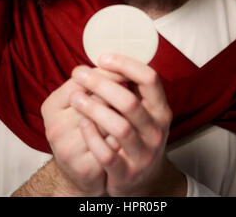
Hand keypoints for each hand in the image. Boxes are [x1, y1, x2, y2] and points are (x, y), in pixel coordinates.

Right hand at [41, 69, 122, 196]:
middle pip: (98, 100)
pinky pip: (114, 146)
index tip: (124, 70)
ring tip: (132, 113)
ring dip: (124, 115)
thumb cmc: (80, 129)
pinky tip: (130, 135)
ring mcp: (69, 150)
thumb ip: (90, 84)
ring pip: (109, 121)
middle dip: (118, 93)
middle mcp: (55, 127)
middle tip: (132, 89)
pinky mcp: (85, 169)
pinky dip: (124, 138)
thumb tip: (118, 64)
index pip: (82, 80)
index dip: (107, 73)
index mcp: (51, 106)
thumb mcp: (75, 104)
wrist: (79, 172)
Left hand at [70, 54, 182, 196]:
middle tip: (79, 74)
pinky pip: (108, 154)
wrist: (140, 179)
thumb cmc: (137, 135)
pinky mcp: (127, 173)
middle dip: (101, 84)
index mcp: (160, 109)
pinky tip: (82, 123)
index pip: (149, 79)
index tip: (102, 57)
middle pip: (129, 102)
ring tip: (75, 97)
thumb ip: (131, 87)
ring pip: (119, 127)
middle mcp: (156, 131)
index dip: (125, 64)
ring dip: (94, 109)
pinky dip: (93, 137)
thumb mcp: (144, 111)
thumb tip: (108, 57)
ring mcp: (143, 153)